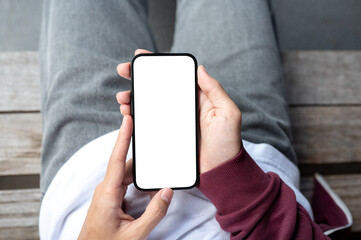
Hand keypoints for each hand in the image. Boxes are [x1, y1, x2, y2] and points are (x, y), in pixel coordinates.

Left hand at [78, 107, 173, 238]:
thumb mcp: (135, 234)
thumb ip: (154, 214)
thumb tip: (167, 191)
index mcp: (108, 194)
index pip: (116, 159)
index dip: (123, 138)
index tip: (127, 120)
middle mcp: (106, 189)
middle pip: (126, 165)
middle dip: (141, 154)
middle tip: (153, 141)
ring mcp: (107, 192)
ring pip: (127, 174)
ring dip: (142, 170)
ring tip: (157, 166)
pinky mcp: (111, 197)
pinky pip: (126, 182)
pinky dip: (138, 180)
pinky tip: (149, 184)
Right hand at [116, 49, 241, 173]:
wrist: (220, 171)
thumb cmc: (227, 143)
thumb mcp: (228, 113)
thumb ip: (215, 90)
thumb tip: (200, 69)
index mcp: (196, 97)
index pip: (174, 76)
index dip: (157, 65)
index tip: (140, 56)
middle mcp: (182, 106)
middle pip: (157, 88)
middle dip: (138, 78)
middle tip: (123, 71)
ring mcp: (173, 121)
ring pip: (149, 104)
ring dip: (133, 98)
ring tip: (123, 98)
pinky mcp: (166, 136)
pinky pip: (149, 123)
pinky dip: (136, 117)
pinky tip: (128, 114)